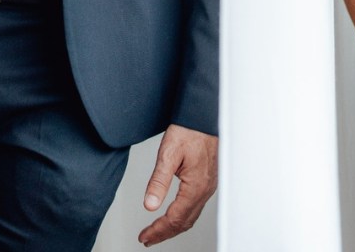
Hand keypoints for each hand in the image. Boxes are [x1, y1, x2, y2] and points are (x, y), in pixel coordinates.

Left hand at [138, 124, 217, 245]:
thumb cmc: (190, 129)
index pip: (175, 218)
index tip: (145, 236)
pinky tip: (175, 214)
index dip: (158, 230)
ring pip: (192, 215)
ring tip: (158, 231)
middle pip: (185, 222)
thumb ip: (158, 181)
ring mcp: (209, 184)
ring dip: (174, 226)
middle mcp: (205, 188)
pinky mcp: (209, 179)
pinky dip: (183, 216)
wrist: (204, 114)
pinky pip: (197, 205)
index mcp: (196, 185)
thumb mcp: (168, 153)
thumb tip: (149, 205)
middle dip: (165, 233)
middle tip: (148, 239)